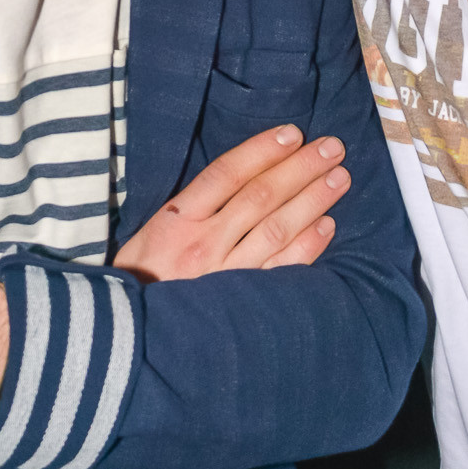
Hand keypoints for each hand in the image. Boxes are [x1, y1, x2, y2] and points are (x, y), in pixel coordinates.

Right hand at [115, 124, 349, 281]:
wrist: (128, 335)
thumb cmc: (138, 279)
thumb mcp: (148, 234)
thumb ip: (188, 208)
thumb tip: (237, 177)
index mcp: (176, 220)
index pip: (227, 173)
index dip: (262, 150)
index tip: (292, 133)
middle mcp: (203, 243)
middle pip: (260, 196)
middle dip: (300, 168)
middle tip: (331, 148)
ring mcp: (225, 274)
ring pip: (277, 228)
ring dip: (313, 200)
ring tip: (339, 179)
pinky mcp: (241, 301)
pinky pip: (282, 269)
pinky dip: (308, 246)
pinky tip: (327, 225)